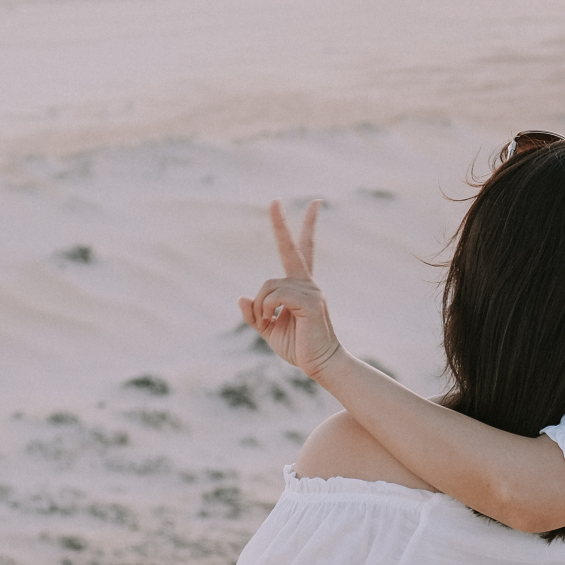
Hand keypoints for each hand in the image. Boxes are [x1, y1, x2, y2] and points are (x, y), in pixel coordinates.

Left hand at [239, 200, 343, 377]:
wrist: (321, 364)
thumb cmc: (298, 347)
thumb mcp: (269, 329)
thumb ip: (256, 314)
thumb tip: (242, 298)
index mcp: (300, 286)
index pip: (302, 250)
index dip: (304, 227)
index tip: (314, 204)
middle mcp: (308, 283)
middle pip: (292, 248)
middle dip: (282, 224)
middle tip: (273, 200)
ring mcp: (311, 290)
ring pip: (269, 285)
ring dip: (262, 306)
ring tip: (269, 322)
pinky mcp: (310, 302)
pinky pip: (275, 296)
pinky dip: (267, 309)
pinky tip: (272, 320)